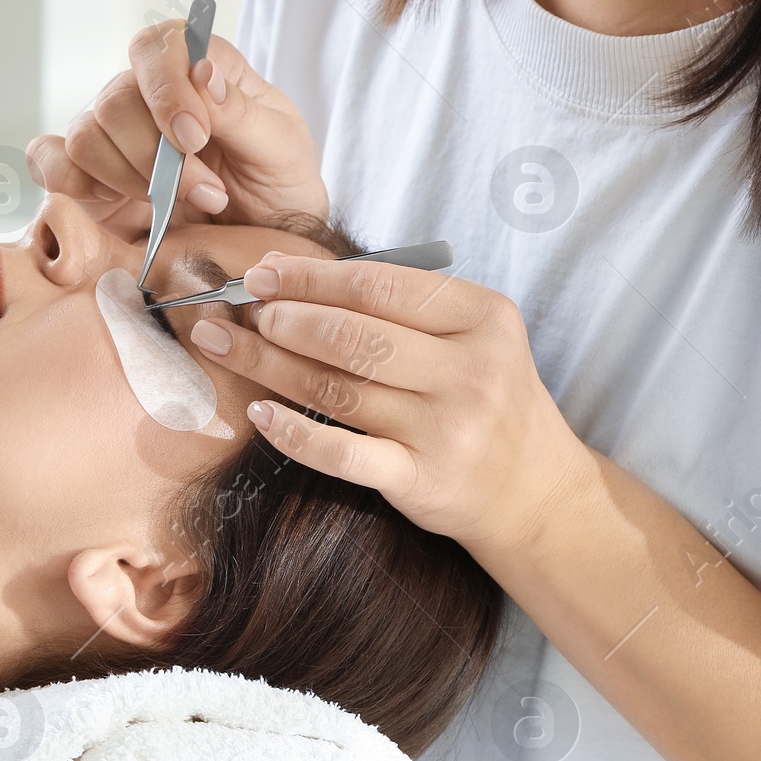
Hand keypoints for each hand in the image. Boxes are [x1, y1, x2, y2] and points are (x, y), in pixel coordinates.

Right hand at [26, 28, 328, 234]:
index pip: (157, 46)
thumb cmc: (277, 186)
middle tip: (209, 194)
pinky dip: (75, 186)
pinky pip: (51, 164)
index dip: (167, 87)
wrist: (264, 245)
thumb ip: (240, 112)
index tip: (195, 137)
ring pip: (85, 136)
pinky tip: (123, 209)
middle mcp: (145, 92)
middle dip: (157, 156)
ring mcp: (112, 134)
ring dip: (130, 180)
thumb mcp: (281, 149)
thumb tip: (201, 69)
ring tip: (180, 210)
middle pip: (115, 99)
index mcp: (196, 66)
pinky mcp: (86, 177)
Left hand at [194, 251, 588, 560]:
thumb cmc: (488, 395)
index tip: (266, 270)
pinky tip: (258, 414)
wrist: (532, 490)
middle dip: (286, 317)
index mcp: (483, 317)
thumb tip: (297, 277)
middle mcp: (469, 372)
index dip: (313, 276)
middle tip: (244, 308)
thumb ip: (404, 304)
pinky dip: (293, 433)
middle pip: (354, 335)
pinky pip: (342, 454)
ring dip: (271, 364)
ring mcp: (445, 430)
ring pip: (338, 389)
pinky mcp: (420, 481)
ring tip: (229, 344)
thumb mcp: (473, 334)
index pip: (381, 285)